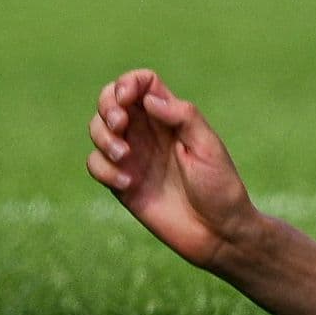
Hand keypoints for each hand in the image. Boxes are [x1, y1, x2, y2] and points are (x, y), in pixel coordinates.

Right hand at [86, 70, 260, 268]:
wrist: (217, 232)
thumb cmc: (219, 186)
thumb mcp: (207, 145)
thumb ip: (181, 116)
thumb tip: (148, 99)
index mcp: (169, 117)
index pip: (141, 83)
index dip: (128, 82)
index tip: (127, 99)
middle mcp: (147, 133)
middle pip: (111, 101)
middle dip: (107, 106)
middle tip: (121, 125)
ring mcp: (132, 158)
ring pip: (97, 130)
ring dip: (103, 138)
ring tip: (125, 157)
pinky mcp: (122, 184)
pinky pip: (96, 165)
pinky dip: (103, 170)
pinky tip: (128, 183)